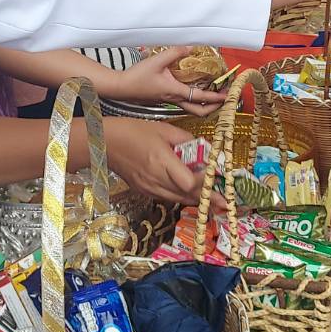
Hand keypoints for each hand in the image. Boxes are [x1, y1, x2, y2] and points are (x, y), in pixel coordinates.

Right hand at [102, 47, 225, 116]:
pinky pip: (183, 101)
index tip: (226, 96)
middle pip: (198, 111)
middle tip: (222, 99)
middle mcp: (174, 99)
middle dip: (213, 107)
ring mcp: (169, 100)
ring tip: (213, 94)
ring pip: (191, 107)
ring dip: (204, 103)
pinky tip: (194, 88)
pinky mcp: (164, 98)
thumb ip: (175, 52)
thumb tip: (192, 47)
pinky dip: (193, 98)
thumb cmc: (137, 77)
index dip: (215, 97)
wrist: (121, 87)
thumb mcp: (157, 61)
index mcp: (175, 92)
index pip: (200, 97)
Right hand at [103, 118, 224, 206]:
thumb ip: (187, 140)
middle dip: (208, 199)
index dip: (205, 182)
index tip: (215, 177)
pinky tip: (189, 193)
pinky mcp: (144, 191)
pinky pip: (168, 198)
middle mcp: (156, 179)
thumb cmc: (134, 131)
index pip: (189, 182)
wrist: (105, 142)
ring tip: (213, 202)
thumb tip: (205, 149)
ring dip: (196, 200)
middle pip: (187, 196)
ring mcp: (149, 188)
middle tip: (225, 202)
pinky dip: (181, 196)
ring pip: (178, 200)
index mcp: (162, 161)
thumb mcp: (164, 129)